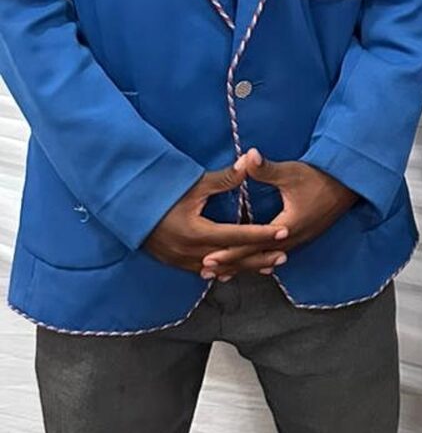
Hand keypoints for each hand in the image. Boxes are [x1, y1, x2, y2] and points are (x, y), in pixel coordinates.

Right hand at [144, 160, 286, 274]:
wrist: (126, 207)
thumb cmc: (161, 192)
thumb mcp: (194, 184)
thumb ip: (225, 178)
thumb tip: (249, 162)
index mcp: (196, 232)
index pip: (238, 236)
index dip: (263, 234)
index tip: (284, 232)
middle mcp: (190, 252)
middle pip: (233, 259)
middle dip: (259, 258)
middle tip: (284, 255)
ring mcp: (181, 260)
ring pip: (221, 269)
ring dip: (244, 266)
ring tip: (268, 265)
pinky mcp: (175, 263)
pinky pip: (205, 271)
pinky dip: (224, 270)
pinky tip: (236, 270)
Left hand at [198, 152, 358, 279]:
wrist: (350, 184)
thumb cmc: (321, 177)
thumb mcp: (292, 172)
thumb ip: (267, 169)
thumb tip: (248, 155)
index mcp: (287, 226)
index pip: (252, 244)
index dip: (229, 252)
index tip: (208, 259)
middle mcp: (292, 239)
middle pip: (256, 258)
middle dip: (231, 264)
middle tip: (206, 273)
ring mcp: (299, 240)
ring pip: (266, 259)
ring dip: (244, 265)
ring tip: (223, 274)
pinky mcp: (301, 237)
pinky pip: (276, 255)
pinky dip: (260, 260)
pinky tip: (253, 265)